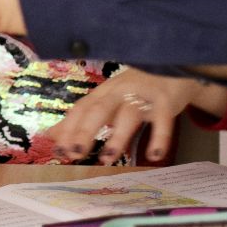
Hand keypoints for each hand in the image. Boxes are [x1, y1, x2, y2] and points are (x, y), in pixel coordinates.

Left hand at [47, 69, 223, 164]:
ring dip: (117, 137)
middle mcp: (121, 91)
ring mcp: (144, 95)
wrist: (175, 66)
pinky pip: (163, 120)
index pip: (81, 109)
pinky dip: (159, 138)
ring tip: (106, 159)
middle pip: (99, 109)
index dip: (69, 129)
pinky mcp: (166, 100)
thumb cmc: (135, 90)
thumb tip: (51, 135)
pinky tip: (154, 156)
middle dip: (85, 131)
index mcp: (104, 92)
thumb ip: (81, 118)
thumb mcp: (107, 101)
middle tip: (75, 154)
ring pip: (128, 114)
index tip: (58, 151)